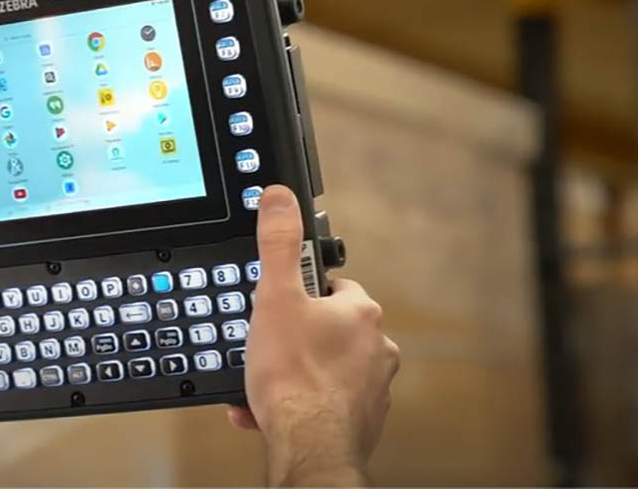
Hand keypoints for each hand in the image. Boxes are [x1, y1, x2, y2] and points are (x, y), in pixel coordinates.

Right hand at [226, 186, 399, 486]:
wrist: (308, 445)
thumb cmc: (295, 377)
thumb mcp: (274, 297)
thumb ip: (278, 244)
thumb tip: (281, 197)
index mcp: (361, 312)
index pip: (331, 284)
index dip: (299, 290)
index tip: (278, 301)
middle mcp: (376, 346)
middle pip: (327, 325)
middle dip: (295, 334)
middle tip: (265, 343)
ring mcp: (372, 384)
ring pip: (325, 364)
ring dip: (294, 369)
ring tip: (265, 378)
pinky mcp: (360, 416)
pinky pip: (324, 397)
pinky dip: (300, 399)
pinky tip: (272, 406)